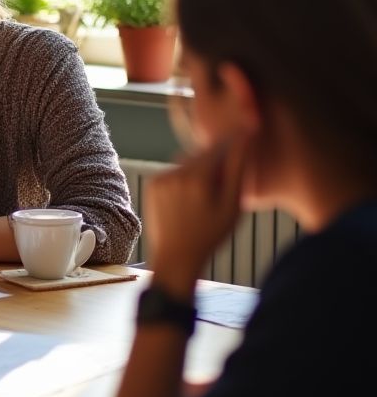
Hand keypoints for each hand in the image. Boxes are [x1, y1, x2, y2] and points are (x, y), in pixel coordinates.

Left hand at [145, 133, 249, 296]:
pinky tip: (189, 200)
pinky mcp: (151, 184)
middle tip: (223, 182)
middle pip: (201, 155)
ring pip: (187, 163)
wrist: (176, 257)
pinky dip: (183, 179)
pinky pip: (173, 173)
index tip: (240, 148)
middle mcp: (176, 173)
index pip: (219, 148)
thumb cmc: (210, 235)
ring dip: (198, 170)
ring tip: (205, 197)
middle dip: (215, 162)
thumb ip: (238, 170)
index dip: (232, 146)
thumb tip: (245, 139)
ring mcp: (160, 178)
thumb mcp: (232, 206)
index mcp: (198, 177)